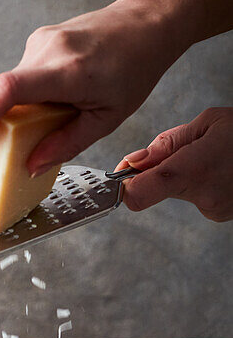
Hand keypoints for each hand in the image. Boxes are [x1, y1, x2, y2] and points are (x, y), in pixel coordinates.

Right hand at [0, 0, 179, 175]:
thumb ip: (67, 144)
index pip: (8, 89)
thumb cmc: (133, 68)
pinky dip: (30, 96)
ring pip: (12, 86)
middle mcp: (48, 49)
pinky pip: (23, 76)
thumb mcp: (107, 118)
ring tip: (55, 115)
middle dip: (2, 125)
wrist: (146, 23)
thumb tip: (31, 166)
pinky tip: (57, 97)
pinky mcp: (39, 40)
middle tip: (17, 147)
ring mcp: (41, 40)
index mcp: (67, 71)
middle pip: (4, 93)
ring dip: (21, 110)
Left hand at [118, 108, 232, 221]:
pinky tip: (220, 169)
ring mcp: (213, 210)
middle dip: (159, 171)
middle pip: (156, 189)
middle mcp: (203, 197)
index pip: (140, 194)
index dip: (122, 190)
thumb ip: (167, 144)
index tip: (117, 181)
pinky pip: (195, 196)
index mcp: (195, 170)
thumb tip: (132, 162)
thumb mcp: (209, 122)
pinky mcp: (219, 215)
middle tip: (181, 151)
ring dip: (183, 175)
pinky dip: (200, 183)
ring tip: (212, 158)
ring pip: (177, 191)